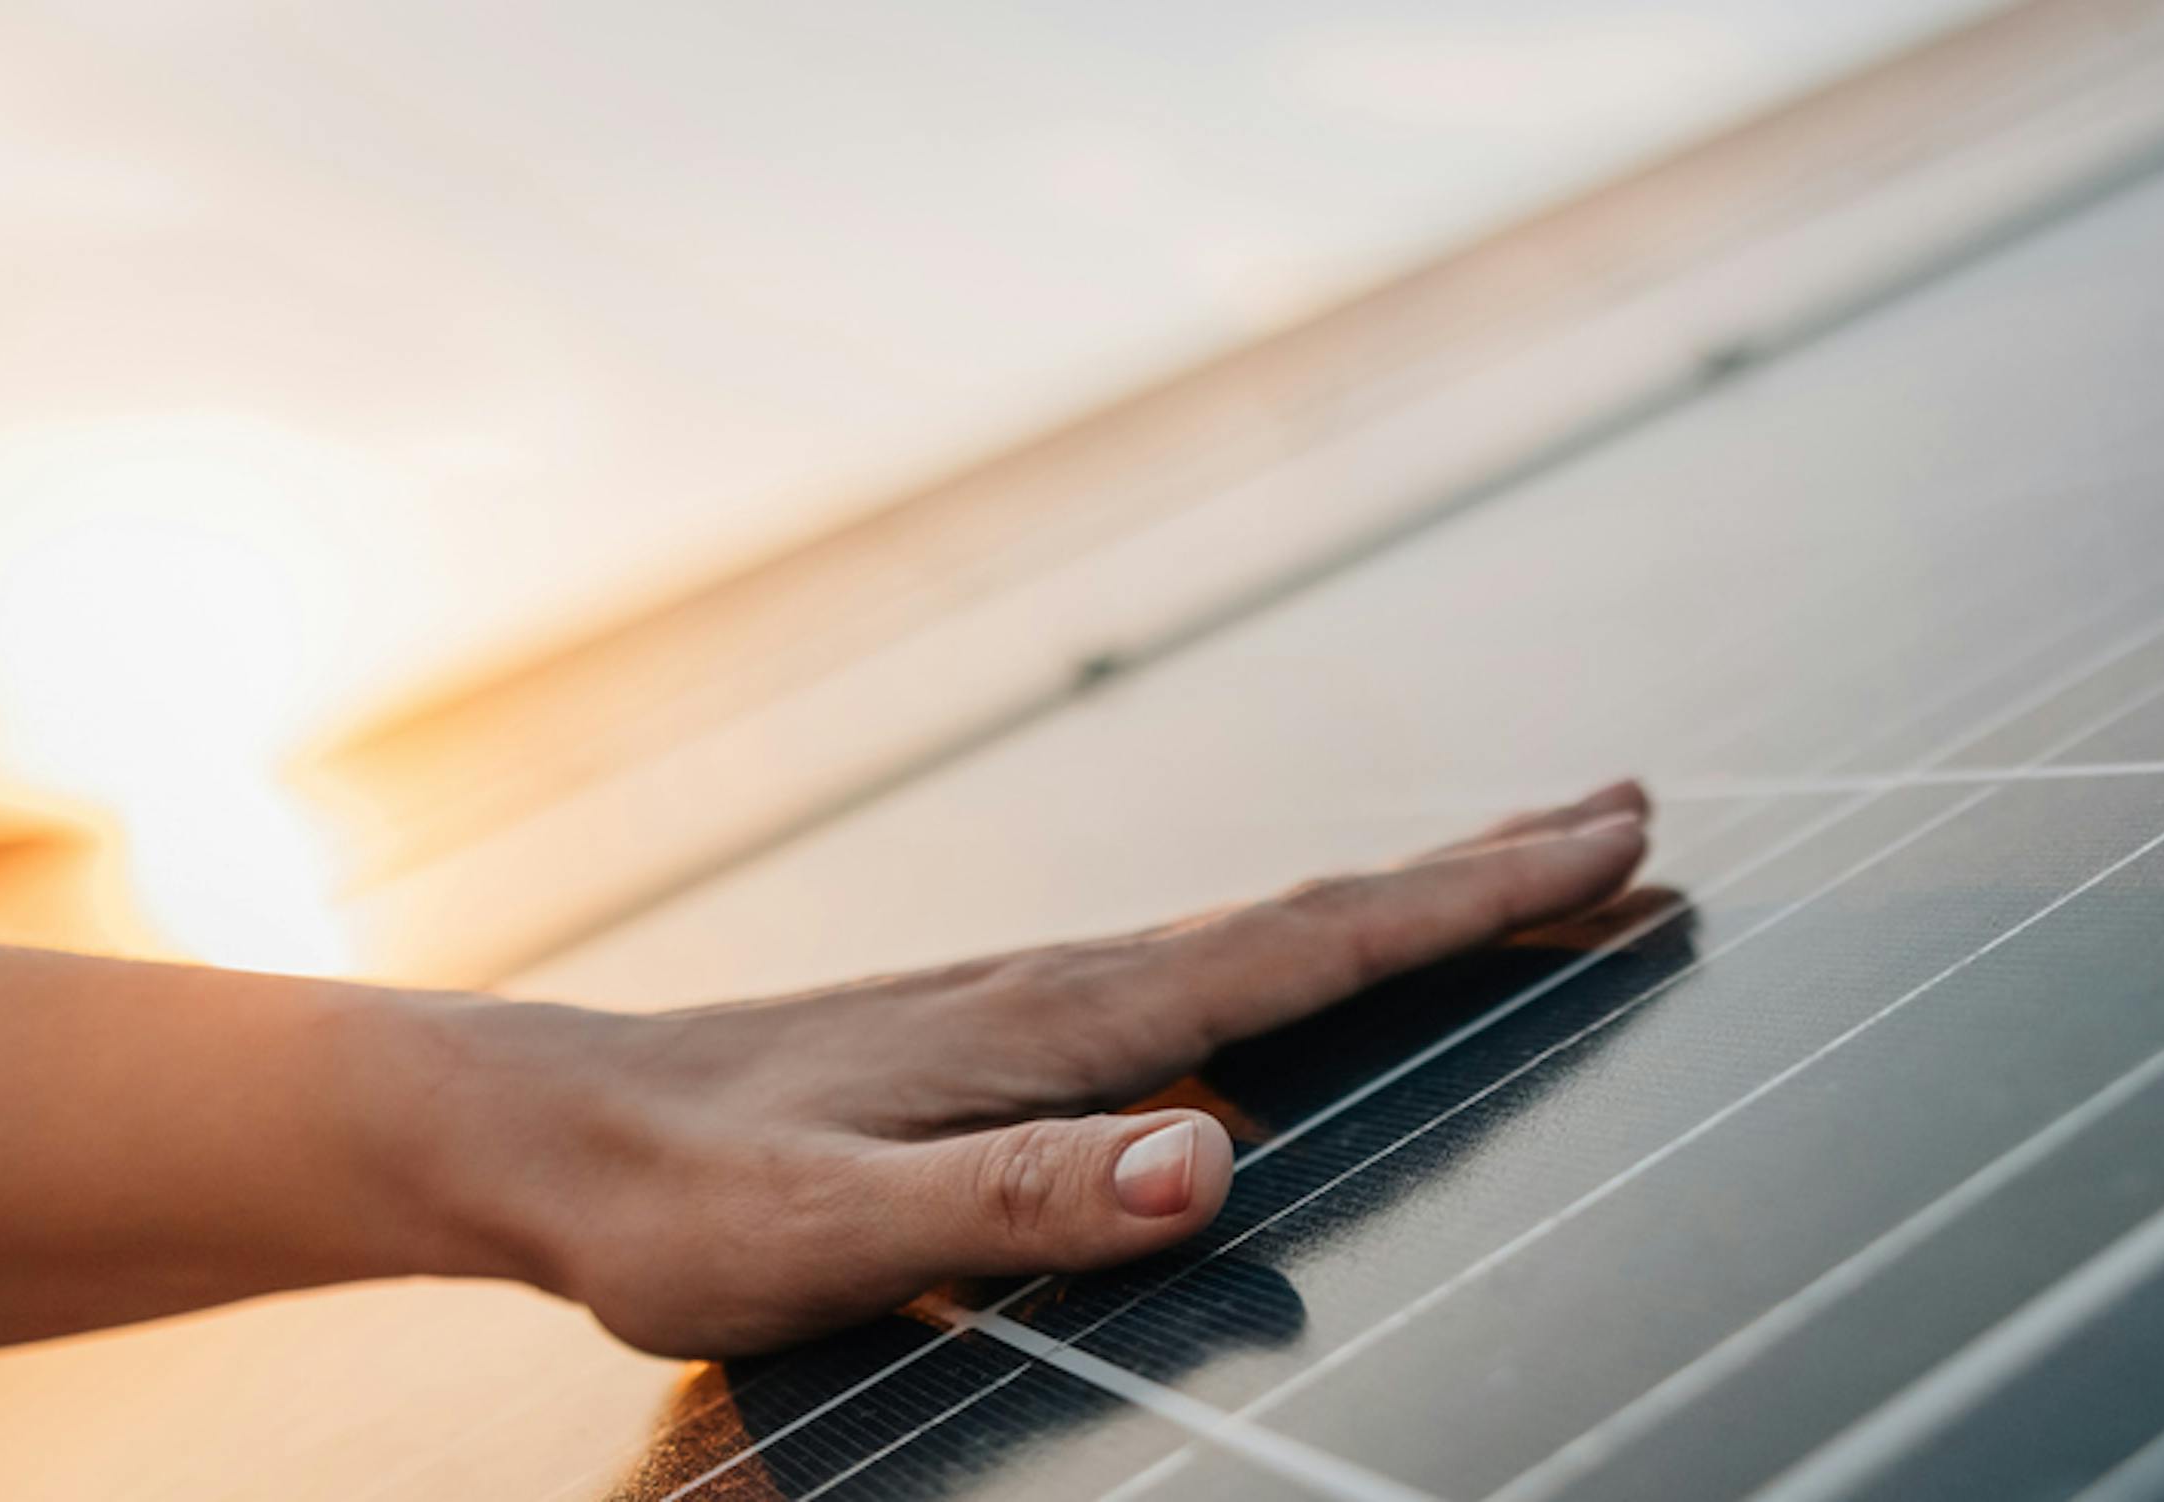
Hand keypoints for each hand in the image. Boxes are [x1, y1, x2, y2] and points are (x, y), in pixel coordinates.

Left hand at [373, 782, 1651, 1357]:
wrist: (535, 1134)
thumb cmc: (675, 1200)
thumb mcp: (836, 1227)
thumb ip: (1021, 1197)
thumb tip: (1214, 1158)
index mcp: (1057, 1025)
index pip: (1305, 950)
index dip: (1465, 903)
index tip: (1606, 844)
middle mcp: (1061, 988)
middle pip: (1314, 915)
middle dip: (1480, 869)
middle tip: (1628, 815)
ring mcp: (1029, 1003)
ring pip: (1262, 936)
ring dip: (1403, 902)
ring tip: (1517, 870)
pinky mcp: (992, 1037)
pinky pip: (1197, 980)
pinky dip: (1297, 955)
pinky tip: (1298, 977)